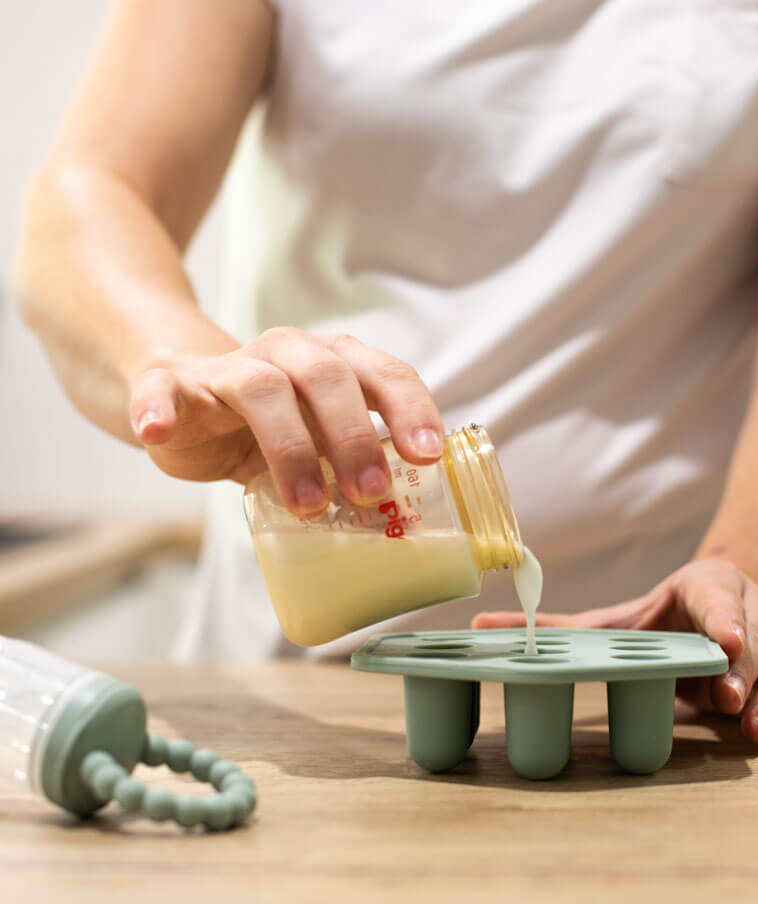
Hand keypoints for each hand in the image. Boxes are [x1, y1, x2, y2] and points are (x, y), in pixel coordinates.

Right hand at [128, 328, 443, 513]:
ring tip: (306, 504)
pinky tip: (158, 428)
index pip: (385, 375)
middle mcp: (288, 354)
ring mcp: (229, 369)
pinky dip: (159, 408)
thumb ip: (359, 465)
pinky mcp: (175, 387)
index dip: (411, 410)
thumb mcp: (324, 441)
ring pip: (261, 388)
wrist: (189, 400)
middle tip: (371, 495)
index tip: (428, 456)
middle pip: (328, 378)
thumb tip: (412, 524)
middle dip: (355, 437)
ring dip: (289, 447)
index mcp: (336, 363)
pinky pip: (163, 389)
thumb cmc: (277, 427)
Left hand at [472, 558, 757, 745]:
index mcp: (707, 585)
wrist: (728, 608)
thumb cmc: (667, 618)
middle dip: (745, 667)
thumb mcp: (620, 619)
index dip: (722, 617)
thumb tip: (480, 624)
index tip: (718, 642)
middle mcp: (752, 609)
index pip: (718, 593)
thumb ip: (563, 625)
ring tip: (754, 730)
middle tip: (725, 701)